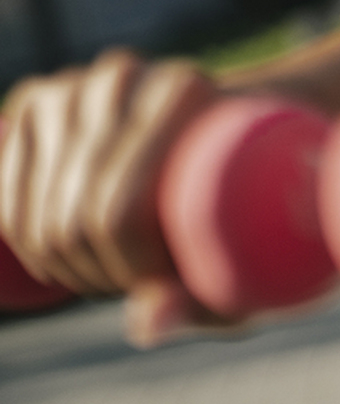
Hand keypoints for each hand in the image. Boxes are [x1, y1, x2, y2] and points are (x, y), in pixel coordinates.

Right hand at [0, 50, 232, 344]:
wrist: (222, 121)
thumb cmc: (246, 193)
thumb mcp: (250, 253)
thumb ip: (206, 299)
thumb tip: (145, 326)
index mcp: (183, 89)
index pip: (122, 214)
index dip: (134, 273)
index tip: (166, 287)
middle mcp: (123, 77)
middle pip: (76, 219)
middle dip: (101, 275)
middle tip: (138, 283)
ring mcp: (70, 87)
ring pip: (38, 218)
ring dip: (65, 266)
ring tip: (111, 271)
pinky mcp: (34, 102)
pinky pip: (4, 196)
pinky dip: (24, 239)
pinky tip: (60, 257)